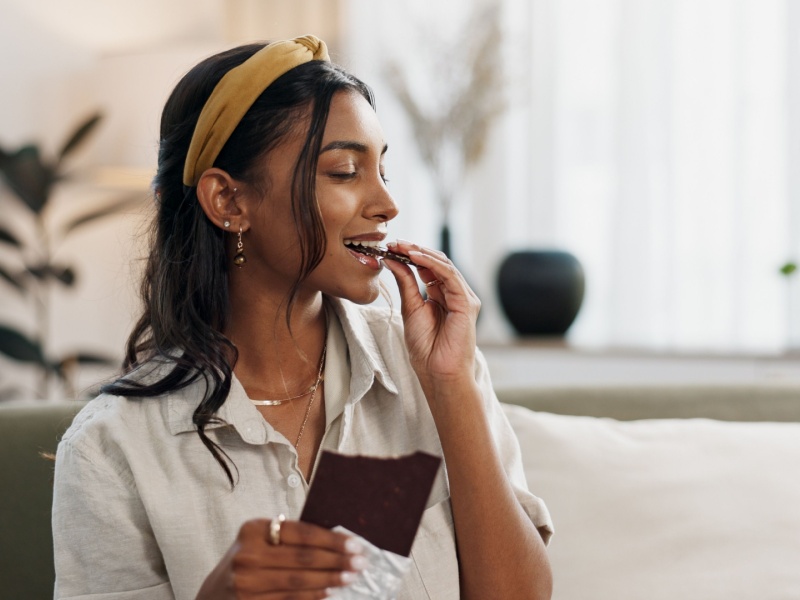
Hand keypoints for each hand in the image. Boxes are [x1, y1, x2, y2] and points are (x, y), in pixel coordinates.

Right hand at [197, 518, 365, 599]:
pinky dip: (313, 597)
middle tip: (361, 562)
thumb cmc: (246, 560)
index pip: (302, 533)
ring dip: (329, 580)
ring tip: (350, 577)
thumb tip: (337, 540)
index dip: (331, 540)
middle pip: (303, 558)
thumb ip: (290, 538)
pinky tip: (329, 592)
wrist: (213, 594)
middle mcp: (247, 555)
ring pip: (299, 582)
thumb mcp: (260, 540)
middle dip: (337, 560)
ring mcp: (246, 583)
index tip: (355, 544)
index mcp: (254, 530)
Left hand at [383, 241, 480, 389]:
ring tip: (401, 246)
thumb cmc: (426, 348)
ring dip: (421, 253)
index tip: (390, 247)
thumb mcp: (410, 309)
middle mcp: (454, 293)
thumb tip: (392, 260)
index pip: (427, 268)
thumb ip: (405, 283)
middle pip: (436, 263)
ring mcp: (463, 297)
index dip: (409, 255)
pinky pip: (450, 276)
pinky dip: (432, 264)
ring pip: (444, 266)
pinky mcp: (467, 303)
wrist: (438, 372)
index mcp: (441, 295)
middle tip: (394, 242)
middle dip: (414, 250)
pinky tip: (414, 257)